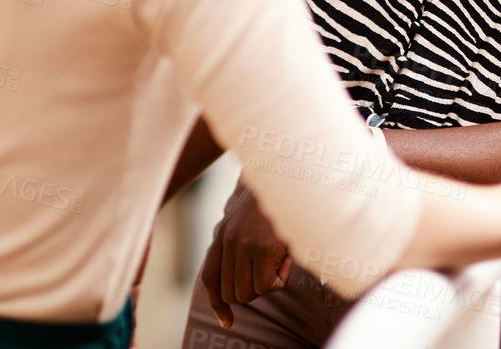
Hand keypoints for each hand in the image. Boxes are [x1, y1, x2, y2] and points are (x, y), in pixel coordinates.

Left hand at [200, 185, 291, 327]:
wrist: (290, 179)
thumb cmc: (275, 203)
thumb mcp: (248, 222)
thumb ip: (237, 246)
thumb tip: (237, 287)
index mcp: (222, 234)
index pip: (210, 278)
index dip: (218, 303)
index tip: (227, 321)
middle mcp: (227, 240)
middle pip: (231, 292)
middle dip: (252, 290)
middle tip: (270, 271)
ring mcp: (243, 245)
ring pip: (248, 293)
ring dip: (267, 285)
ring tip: (279, 262)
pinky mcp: (262, 249)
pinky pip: (266, 287)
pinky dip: (279, 280)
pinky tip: (286, 260)